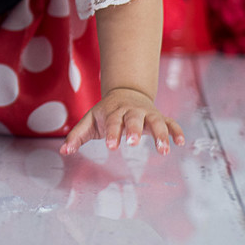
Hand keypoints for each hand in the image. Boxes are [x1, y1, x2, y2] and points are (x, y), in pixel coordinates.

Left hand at [60, 87, 185, 155]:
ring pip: (156, 121)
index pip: (113, 122)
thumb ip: (77, 136)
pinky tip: (181, 142)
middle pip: (134, 119)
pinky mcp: (160, 117)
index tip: (111, 146)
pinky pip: (171, 123)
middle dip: (134, 130)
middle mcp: (132, 112)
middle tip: (133, 143)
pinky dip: (176, 131)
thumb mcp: (90, 120)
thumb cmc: (106, 112)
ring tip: (164, 150)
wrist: (126, 93)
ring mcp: (148, 114)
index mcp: (114, 112)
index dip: (112, 134)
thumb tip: (64, 151)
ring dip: (160, 134)